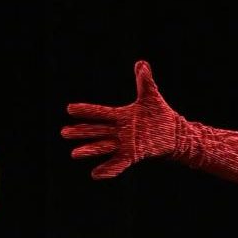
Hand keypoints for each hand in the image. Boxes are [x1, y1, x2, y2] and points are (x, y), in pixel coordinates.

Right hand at [61, 61, 181, 179]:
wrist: (174, 133)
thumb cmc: (160, 114)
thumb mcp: (151, 96)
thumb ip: (144, 80)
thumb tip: (141, 63)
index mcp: (121, 116)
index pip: (100, 112)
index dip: (86, 111)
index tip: (70, 109)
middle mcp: (120, 131)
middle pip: (97, 130)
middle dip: (81, 131)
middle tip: (64, 133)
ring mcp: (126, 144)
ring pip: (104, 147)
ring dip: (90, 150)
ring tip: (75, 154)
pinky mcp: (134, 155)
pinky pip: (119, 163)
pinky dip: (109, 169)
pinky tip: (96, 174)